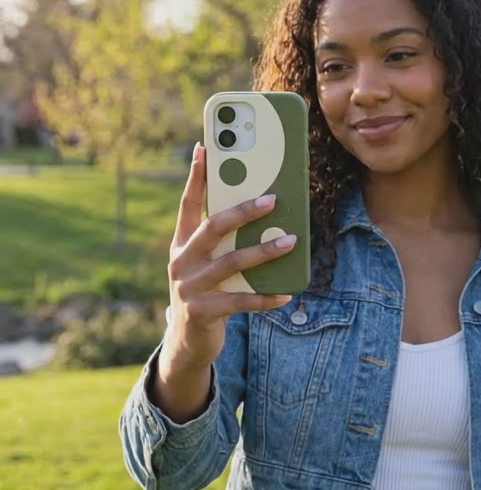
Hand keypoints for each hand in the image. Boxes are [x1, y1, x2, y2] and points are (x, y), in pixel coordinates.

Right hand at [162, 143, 295, 372]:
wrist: (187, 341)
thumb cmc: (206, 291)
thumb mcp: (207, 263)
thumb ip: (224, 242)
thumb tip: (263, 212)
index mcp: (181, 243)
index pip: (188, 204)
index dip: (196, 177)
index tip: (204, 148)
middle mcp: (181, 261)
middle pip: (213, 228)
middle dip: (243, 212)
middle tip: (272, 200)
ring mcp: (189, 287)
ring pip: (231, 263)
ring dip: (264, 252)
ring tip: (290, 242)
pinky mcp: (202, 311)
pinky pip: (240, 301)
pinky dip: (265, 298)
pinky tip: (287, 294)